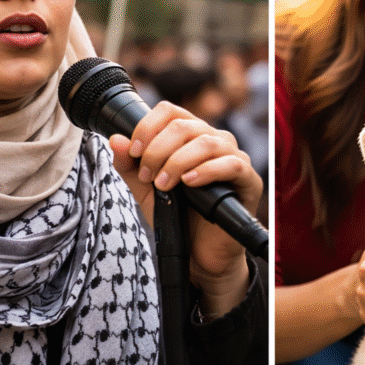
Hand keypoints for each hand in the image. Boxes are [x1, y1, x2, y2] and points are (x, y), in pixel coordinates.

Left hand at [109, 100, 261, 317]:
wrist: (197, 253)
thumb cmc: (176, 216)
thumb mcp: (145, 190)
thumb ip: (130, 166)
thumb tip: (116, 140)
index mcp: (190, 135)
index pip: (170, 111)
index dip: (148, 127)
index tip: (134, 152)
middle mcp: (214, 140)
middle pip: (184, 125)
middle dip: (158, 150)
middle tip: (148, 176)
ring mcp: (234, 158)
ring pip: (206, 142)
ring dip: (178, 161)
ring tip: (164, 184)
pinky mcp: (249, 180)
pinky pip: (232, 164)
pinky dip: (207, 171)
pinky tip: (190, 182)